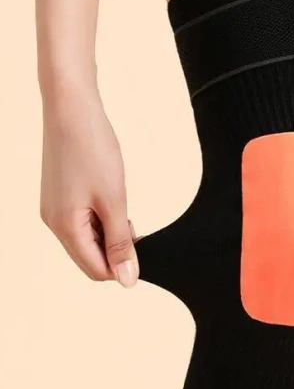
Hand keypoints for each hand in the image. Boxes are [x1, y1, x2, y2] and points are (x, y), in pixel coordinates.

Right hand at [40, 86, 138, 287]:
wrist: (73, 108)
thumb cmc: (93, 151)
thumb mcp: (114, 201)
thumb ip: (120, 242)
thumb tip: (125, 280)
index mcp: (64, 227)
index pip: (94, 269)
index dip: (121, 269)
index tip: (145, 257)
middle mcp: (54, 221)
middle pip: (89, 255)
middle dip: (116, 251)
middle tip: (139, 231)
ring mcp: (56, 206)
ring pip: (88, 237)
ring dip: (111, 234)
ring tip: (127, 213)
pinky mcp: (61, 194)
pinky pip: (83, 220)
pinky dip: (102, 219)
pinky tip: (117, 204)